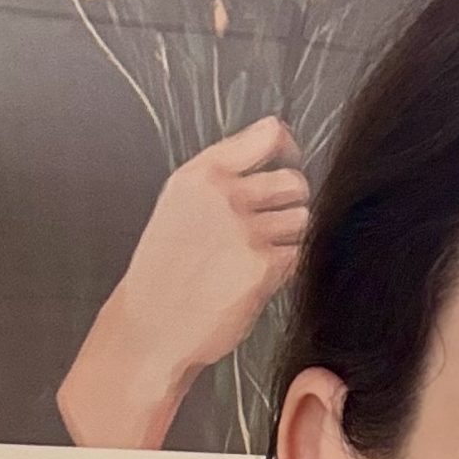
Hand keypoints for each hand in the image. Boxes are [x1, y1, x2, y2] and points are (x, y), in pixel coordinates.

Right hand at [56, 114, 309, 448]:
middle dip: (294, 203)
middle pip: (296, 182)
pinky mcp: (263, 267)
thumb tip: (275, 157)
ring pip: (304, 219)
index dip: (290, 150)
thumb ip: (223, 177)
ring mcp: (246, 231)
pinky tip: (263, 276)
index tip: (290, 165)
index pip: (269, 135)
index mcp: (202, 174)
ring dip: (294, 237)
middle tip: (276, 225)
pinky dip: (291, 265)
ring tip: (264, 253)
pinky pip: (301, 254)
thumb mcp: (181, 203)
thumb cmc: (168, 267)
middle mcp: (225, 196)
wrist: (155, 323)